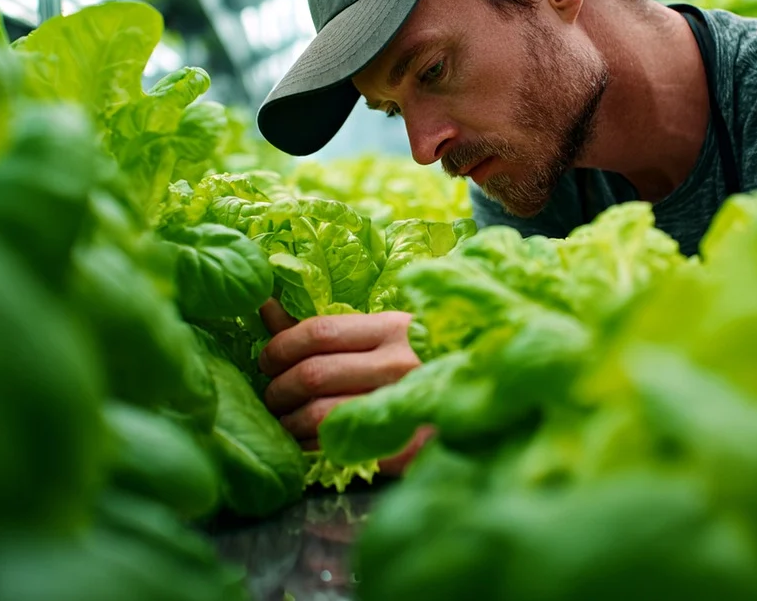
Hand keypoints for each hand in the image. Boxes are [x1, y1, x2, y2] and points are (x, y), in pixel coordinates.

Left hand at [258, 299, 423, 467]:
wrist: (490, 398)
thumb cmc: (431, 364)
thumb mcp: (388, 335)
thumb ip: (329, 326)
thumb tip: (266, 307)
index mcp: (394, 329)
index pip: (318, 331)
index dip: (280, 347)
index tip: (267, 361)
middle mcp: (399, 364)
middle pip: (312, 374)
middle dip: (277, 390)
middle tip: (271, 398)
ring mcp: (403, 406)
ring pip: (319, 416)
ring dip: (289, 424)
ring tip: (285, 424)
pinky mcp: (405, 448)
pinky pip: (340, 449)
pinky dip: (312, 449)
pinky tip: (310, 446)